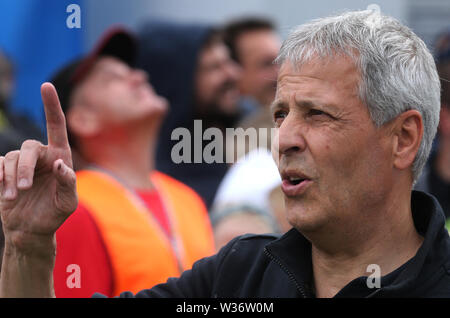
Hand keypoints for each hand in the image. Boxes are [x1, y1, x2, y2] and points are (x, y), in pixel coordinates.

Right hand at [0, 83, 77, 253]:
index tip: (46, 85)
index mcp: (60, 157)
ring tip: (14, 197)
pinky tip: (3, 188)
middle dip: (25, 168)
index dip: (51, 105)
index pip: (56, 126)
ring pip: (12, 157)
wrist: (32, 229)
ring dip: (13, 178)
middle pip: (29, 147)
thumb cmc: (54, 214)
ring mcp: (22, 163)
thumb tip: (59, 162)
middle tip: (25, 190)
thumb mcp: (68, 202)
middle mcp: (42, 156)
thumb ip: (68, 183)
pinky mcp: (5, 172)